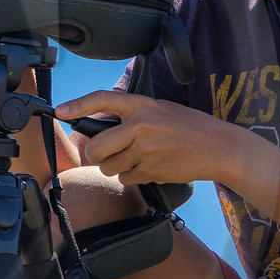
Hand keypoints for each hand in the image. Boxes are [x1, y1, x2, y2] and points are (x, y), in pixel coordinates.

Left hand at [55, 90, 255, 186]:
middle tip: (105, 152)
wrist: (219, 148)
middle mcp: (141, 126)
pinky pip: (125, 178)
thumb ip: (132, 115)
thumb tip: (99, 128)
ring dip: (114, 166)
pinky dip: (131, 177)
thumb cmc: (189, 127)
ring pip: (108, 166)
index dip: (78, 105)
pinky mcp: (151, 171)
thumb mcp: (160, 109)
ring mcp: (146, 150)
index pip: (102, 100)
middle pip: (96, 147)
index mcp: (142, 105)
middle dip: (96, 154)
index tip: (60, 111)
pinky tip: (148, 167)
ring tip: (134, 158)